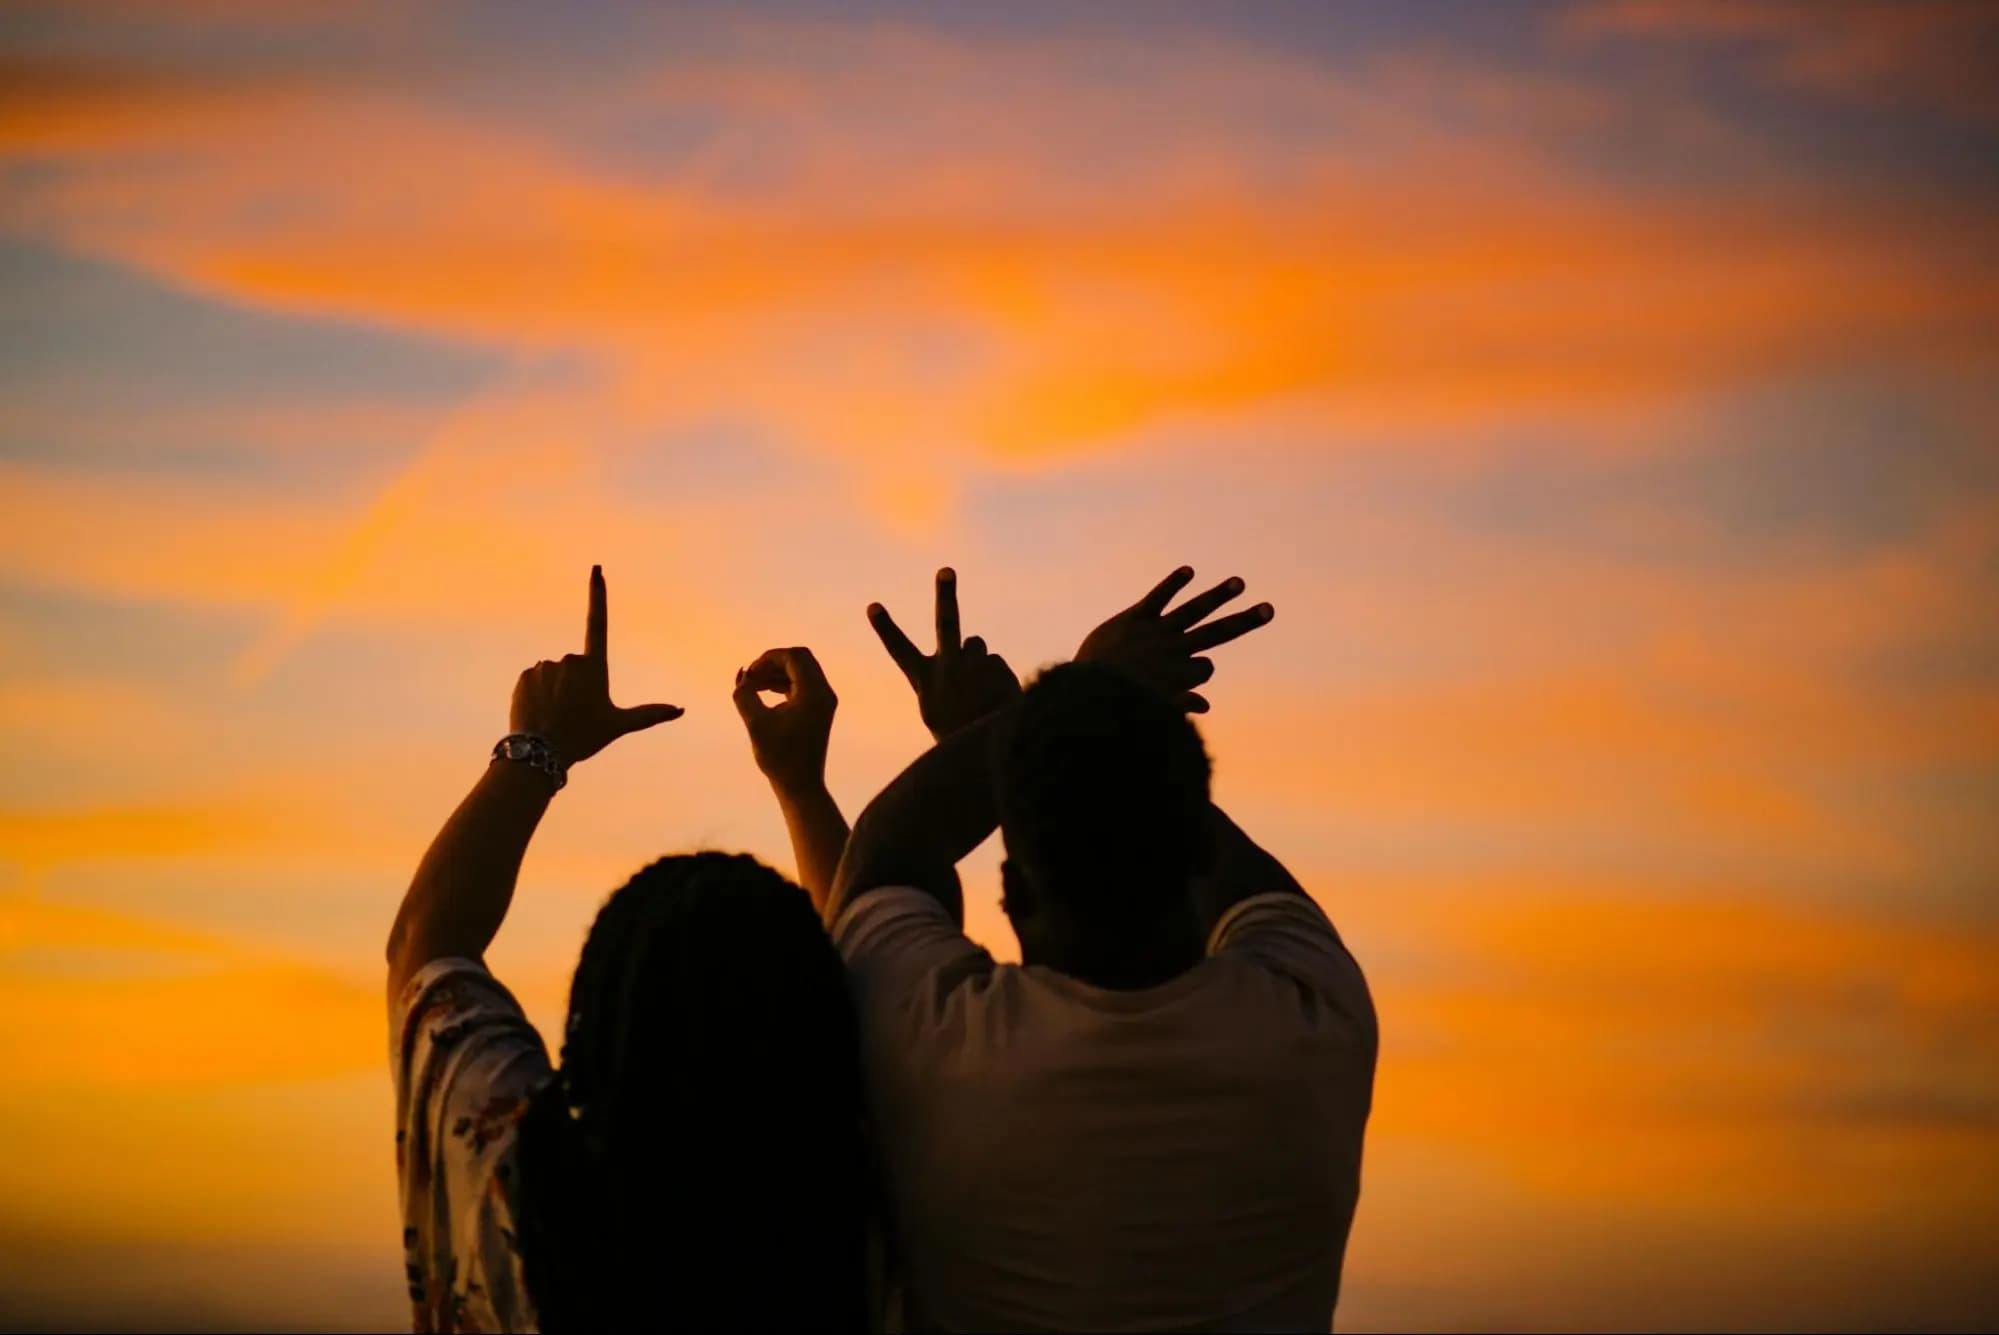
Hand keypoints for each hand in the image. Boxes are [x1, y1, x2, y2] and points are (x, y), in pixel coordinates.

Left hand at [510, 565, 682, 764]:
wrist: (540, 752)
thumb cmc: (583, 737)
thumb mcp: (618, 725)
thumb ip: (650, 714)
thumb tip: (680, 710)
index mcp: (594, 667)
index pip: (598, 622)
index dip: (598, 594)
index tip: (596, 569)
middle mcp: (570, 659)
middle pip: (576, 667)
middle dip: (575, 684)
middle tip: (575, 713)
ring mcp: (545, 666)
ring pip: (554, 675)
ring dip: (556, 690)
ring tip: (556, 716)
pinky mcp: (525, 675)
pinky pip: (535, 681)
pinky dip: (538, 695)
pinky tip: (540, 714)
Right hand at [733, 646, 837, 790]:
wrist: (801, 785)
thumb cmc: (779, 758)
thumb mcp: (755, 724)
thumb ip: (744, 695)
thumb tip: (742, 675)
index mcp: (814, 693)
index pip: (794, 657)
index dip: (768, 658)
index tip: (749, 673)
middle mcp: (824, 693)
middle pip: (800, 659)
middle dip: (773, 662)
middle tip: (752, 676)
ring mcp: (824, 701)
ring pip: (800, 671)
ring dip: (776, 673)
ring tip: (752, 686)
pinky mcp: (818, 710)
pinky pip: (801, 684)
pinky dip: (782, 684)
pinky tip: (763, 692)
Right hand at [869, 567, 1020, 740]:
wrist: (991, 748)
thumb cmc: (956, 730)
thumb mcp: (936, 707)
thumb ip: (942, 672)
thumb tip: (968, 643)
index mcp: (924, 679)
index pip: (899, 650)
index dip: (885, 627)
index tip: (873, 606)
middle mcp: (948, 669)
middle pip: (946, 623)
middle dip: (945, 594)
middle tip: (946, 570)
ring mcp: (975, 668)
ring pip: (975, 644)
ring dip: (976, 659)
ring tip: (978, 688)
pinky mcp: (998, 668)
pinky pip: (994, 661)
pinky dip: (996, 675)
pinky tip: (995, 696)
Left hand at [1075, 566, 1272, 711]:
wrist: (1085, 690)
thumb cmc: (1119, 702)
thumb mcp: (1151, 709)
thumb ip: (1180, 705)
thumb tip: (1206, 706)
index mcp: (1180, 675)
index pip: (1205, 668)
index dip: (1198, 674)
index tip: (1180, 683)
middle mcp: (1174, 649)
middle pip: (1217, 633)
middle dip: (1244, 621)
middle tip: (1269, 608)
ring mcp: (1157, 631)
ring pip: (1194, 610)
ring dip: (1217, 596)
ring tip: (1239, 583)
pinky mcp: (1135, 617)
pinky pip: (1158, 597)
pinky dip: (1173, 584)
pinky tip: (1189, 571)